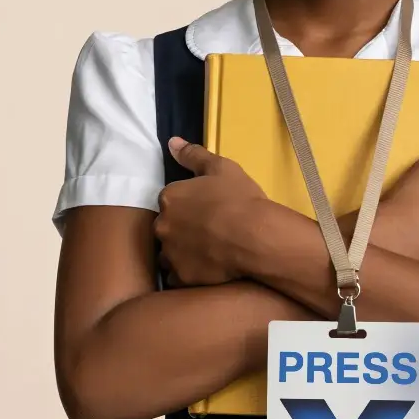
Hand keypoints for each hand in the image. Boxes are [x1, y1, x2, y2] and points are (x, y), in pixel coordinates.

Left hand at [154, 137, 266, 286]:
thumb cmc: (239, 198)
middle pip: (166, 227)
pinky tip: (206, 268)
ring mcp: (170, 253)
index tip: (206, 209)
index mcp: (169, 197)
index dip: (188, 205)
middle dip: (181, 228)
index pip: (170, 201)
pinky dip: (188, 272)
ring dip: (180, 251)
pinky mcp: (182, 276)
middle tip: (208, 230)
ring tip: (206, 251)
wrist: (255, 236)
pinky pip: (178, 275)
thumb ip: (193, 154)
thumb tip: (172, 142)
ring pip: (168, 253)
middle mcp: (162, 225)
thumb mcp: (222, 168)